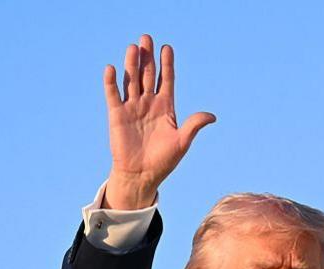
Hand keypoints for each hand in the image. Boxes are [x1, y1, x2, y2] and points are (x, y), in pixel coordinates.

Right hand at [101, 33, 215, 208]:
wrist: (142, 175)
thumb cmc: (164, 160)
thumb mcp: (182, 142)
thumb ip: (194, 125)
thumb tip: (212, 116)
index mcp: (165, 107)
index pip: (166, 80)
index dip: (167, 64)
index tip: (167, 48)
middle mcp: (148, 103)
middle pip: (147, 74)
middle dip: (148, 57)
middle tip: (147, 38)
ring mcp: (132, 107)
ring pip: (131, 80)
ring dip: (132, 64)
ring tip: (133, 47)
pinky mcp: (116, 115)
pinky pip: (113, 95)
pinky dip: (111, 82)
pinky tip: (112, 68)